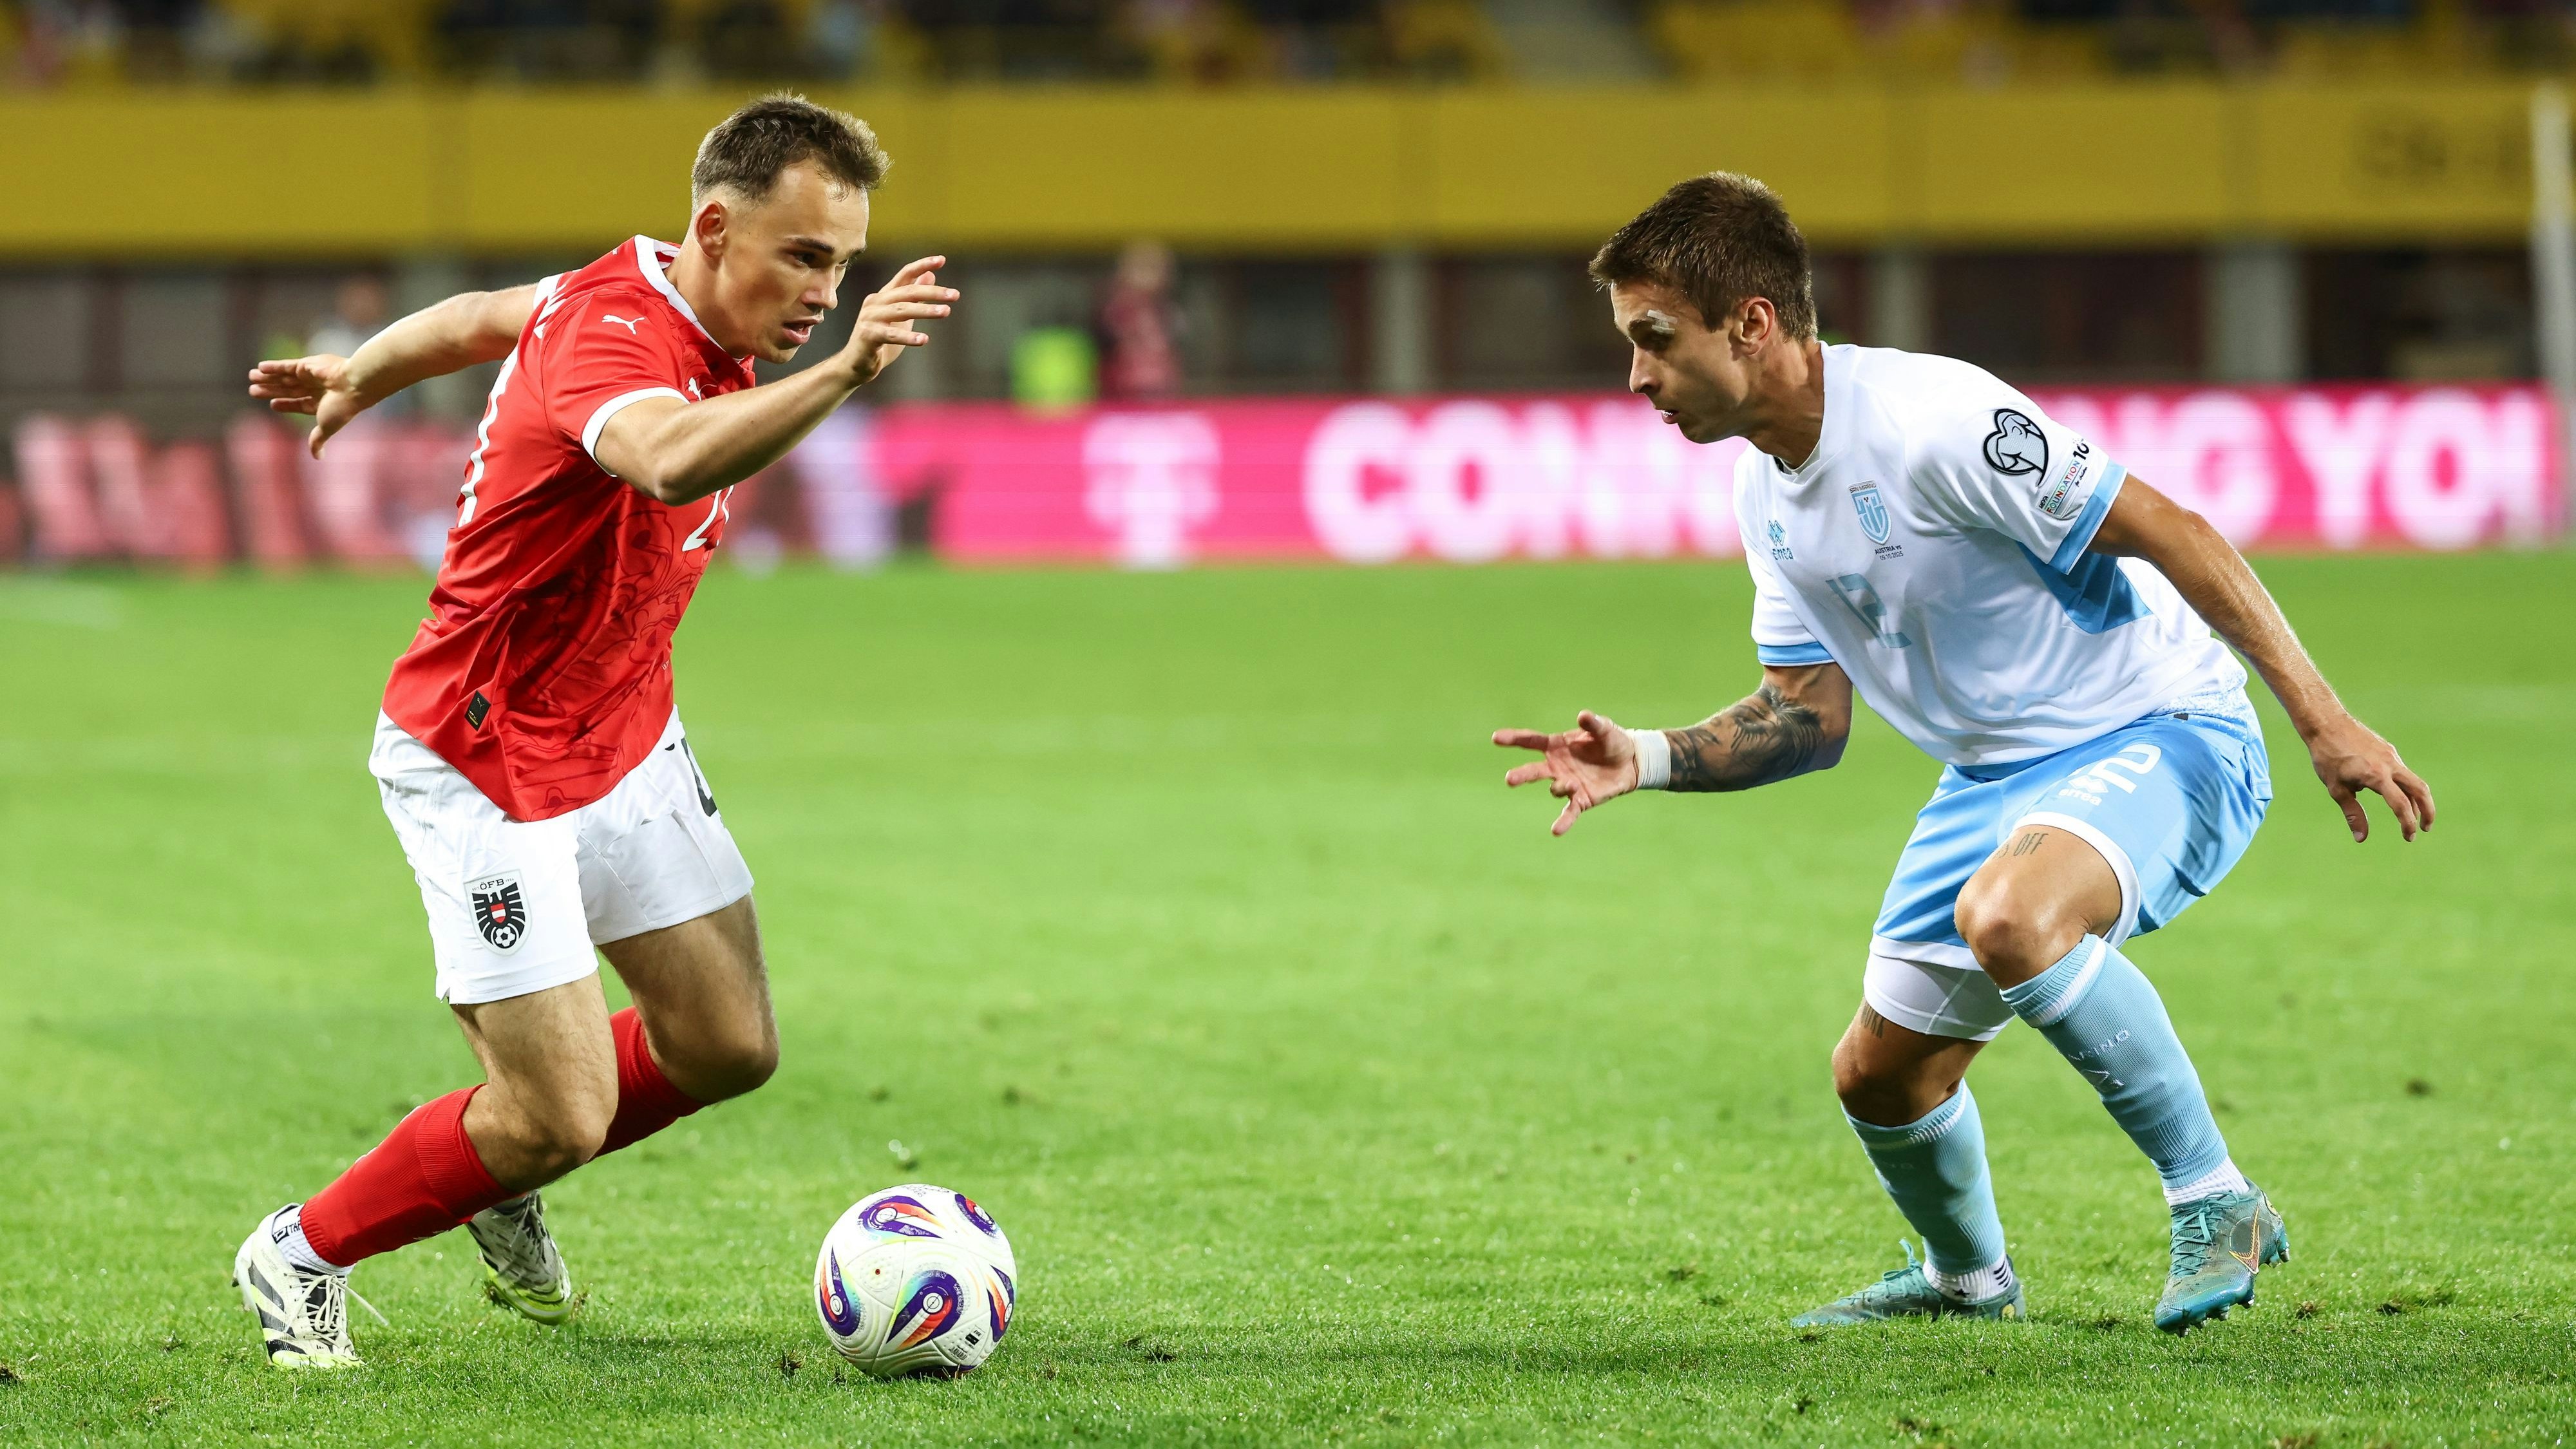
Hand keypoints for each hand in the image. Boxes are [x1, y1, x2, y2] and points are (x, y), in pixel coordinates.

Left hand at [247, 355, 368, 458]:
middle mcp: (315, 388)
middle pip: (288, 389)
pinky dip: (273, 366)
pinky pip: (287, 365)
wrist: (353, 385)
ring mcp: (311, 375)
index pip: (299, 403)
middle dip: (271, 390)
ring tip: (251, 376)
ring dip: (268, 377)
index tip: (272, 404)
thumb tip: (318, 458)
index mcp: (321, 403)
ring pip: (284, 377)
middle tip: (253, 391)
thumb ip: (318, 439)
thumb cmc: (342, 408)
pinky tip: (260, 368)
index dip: (285, 404)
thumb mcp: (326, 426)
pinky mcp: (307, 364)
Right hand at [847, 256, 956, 385]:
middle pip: (907, 292)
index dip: (922, 265)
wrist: (856, 364)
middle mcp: (876, 302)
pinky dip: (908, 337)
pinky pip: (891, 335)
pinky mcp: (868, 336)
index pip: (904, 275)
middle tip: (955, 295)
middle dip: (933, 292)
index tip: (942, 259)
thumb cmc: (880, 339)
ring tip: (946, 312)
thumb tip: (930, 275)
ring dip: (925, 310)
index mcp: (884, 295)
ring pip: (902, 310)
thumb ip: (913, 297)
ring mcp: (870, 318)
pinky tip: (924, 339)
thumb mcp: (901, 316)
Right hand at [1493, 710, 1639, 836]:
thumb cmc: (1612, 741)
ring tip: (1569, 784)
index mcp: (1557, 746)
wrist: (1630, 762)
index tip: (1496, 738)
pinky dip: (1563, 822)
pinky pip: (1569, 812)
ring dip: (1560, 787)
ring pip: (1554, 789)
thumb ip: (1594, 724)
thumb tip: (1583, 715)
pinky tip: (1555, 831)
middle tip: (1510, 779)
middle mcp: (1557, 766)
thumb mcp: (1605, 729)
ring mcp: (1567, 784)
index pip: (1531, 742)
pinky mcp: (1581, 800)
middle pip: (1534, 771)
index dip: (1514, 739)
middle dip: (1522, 775)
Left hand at [2304, 711, 2434, 841]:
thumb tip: (2361, 838)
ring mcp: (2391, 755)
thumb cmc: (2327, 757)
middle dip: (2428, 811)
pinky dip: (2404, 785)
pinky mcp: (2388, 749)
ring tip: (2411, 815)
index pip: (2401, 805)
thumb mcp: (2337, 789)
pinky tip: (2393, 793)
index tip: (2409, 836)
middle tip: (2425, 828)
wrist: (2327, 724)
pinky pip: (2401, 771)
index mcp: (2377, 776)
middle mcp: (2389, 765)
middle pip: (2420, 790)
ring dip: (2416, 799)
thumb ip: (2353, 813)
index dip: (2407, 823)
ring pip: (2412, 780)